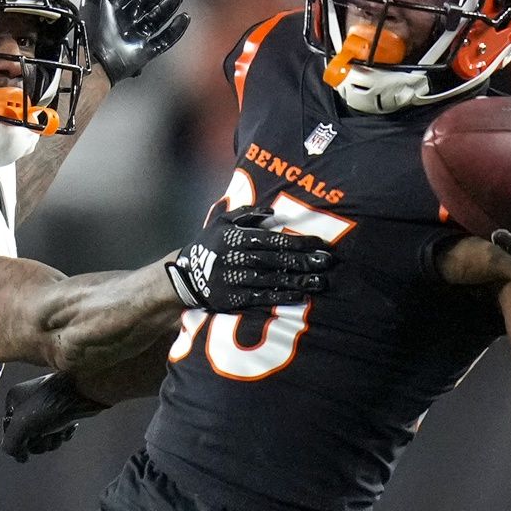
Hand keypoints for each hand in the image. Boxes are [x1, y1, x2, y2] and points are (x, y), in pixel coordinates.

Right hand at [1, 372, 108, 462]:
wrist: (84, 390)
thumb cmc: (50, 405)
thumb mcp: (22, 426)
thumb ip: (11, 444)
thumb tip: (20, 457)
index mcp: (15, 399)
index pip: (8, 430)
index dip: (19, 440)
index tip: (29, 439)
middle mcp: (29, 401)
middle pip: (27, 435)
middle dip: (39, 442)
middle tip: (46, 436)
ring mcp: (48, 406)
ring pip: (44, 436)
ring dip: (52, 440)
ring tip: (60, 432)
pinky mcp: (64, 411)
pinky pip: (58, 430)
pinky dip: (63, 434)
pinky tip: (68, 429)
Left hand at [80, 0, 190, 83]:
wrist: (94, 58)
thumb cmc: (91, 27)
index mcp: (112, 9)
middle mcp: (125, 22)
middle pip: (146, 3)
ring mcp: (136, 38)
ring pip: (157, 19)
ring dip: (168, 7)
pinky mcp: (145, 53)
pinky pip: (164, 41)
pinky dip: (176, 30)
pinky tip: (184, 17)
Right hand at [165, 206, 333, 311]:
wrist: (183, 276)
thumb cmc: (208, 245)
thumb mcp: (220, 222)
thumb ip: (245, 214)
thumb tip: (272, 211)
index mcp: (234, 237)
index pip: (272, 239)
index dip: (297, 242)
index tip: (319, 243)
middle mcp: (234, 257)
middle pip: (275, 260)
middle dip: (304, 261)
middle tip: (327, 262)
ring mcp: (233, 279)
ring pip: (271, 280)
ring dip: (298, 281)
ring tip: (320, 281)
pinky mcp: (232, 299)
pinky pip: (260, 298)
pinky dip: (281, 297)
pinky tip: (300, 296)